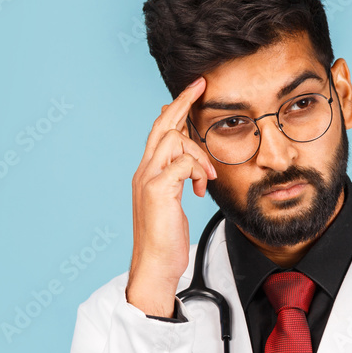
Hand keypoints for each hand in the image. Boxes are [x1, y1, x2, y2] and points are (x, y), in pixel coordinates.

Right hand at [126, 76, 217, 316]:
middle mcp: (144, 171)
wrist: (155, 267)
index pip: (159, 131)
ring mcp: (148, 179)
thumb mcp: (173, 204)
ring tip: (207, 178)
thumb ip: (179, 181)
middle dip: (182, 102)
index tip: (191, 91)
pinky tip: (202, 189)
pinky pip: (183, 163)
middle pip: (162, 125)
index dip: (174, 109)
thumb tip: (192, 166)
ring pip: (174, 139)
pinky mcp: (158, 190)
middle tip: (200, 86)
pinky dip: (198, 170)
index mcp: (148, 172)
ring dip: (199, 154)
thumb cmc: (165, 240)